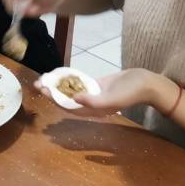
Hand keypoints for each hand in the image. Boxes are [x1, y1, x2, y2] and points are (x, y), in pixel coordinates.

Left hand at [36, 69, 173, 118]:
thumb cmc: (131, 92)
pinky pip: (79, 83)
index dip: (54, 99)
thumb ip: (94, 101)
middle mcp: (91, 105)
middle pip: (66, 99)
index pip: (68, 107)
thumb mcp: (112, 98)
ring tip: (45, 78)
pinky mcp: (97, 85)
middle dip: (51, 92)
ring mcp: (93, 94)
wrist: (146, 83)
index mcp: (93, 111)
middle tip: (39, 83)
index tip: (44, 90)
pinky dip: (69, 79)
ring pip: (71, 91)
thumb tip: (74, 98)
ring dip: (58, 86)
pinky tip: (59, 74)